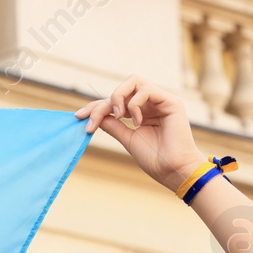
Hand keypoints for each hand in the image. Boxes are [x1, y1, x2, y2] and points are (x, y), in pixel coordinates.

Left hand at [75, 76, 205, 192]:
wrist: (174, 170)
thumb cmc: (155, 159)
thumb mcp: (128, 139)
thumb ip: (114, 125)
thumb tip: (96, 116)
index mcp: (141, 113)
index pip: (115, 101)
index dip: (96, 106)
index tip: (78, 117)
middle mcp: (151, 104)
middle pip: (122, 87)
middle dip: (104, 102)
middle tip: (93, 120)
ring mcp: (161, 101)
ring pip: (134, 81)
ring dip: (118, 97)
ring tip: (118, 116)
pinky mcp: (171, 102)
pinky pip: (147, 90)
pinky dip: (135, 104)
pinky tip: (136, 121)